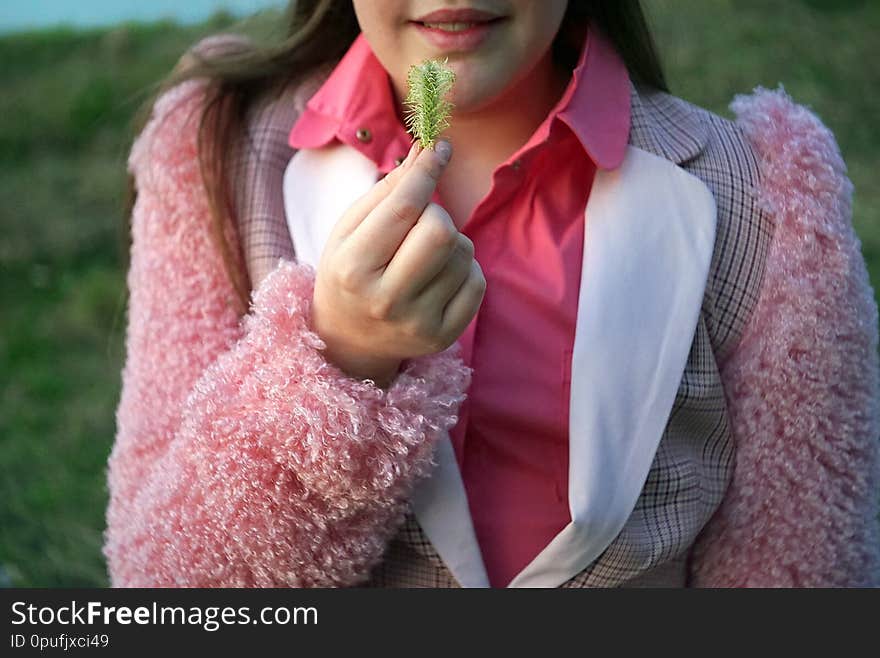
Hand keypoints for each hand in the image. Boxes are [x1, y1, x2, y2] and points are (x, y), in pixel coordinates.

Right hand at [311, 140, 485, 387]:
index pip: (403, 208)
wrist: (349, 339)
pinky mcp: (443, 336)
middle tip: (421, 220)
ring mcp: (417, 323)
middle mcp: (385, 300)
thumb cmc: (349, 272)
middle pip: (441, 231)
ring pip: (463, 252)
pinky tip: (439, 276)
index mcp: (353, 268)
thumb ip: (388, 190)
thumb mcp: (350, 229)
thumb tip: (428, 149)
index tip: (440, 147)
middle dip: (437, 212)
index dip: (427, 171)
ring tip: (424, 255)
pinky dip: (463, 268)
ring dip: (451, 241)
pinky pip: (477, 281)